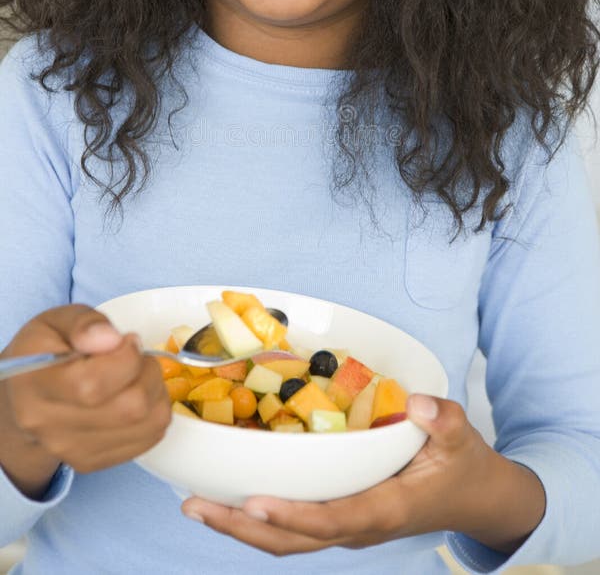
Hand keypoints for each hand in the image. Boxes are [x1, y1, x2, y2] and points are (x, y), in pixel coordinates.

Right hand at [0, 304, 171, 496]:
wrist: (25, 398)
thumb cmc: (45, 352)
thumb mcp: (56, 322)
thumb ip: (84, 323)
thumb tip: (112, 338)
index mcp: (35, 385)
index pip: (93, 385)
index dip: (126, 357)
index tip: (127, 340)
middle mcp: (50, 427)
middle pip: (130, 407)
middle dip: (147, 371)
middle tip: (137, 356)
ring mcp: (73, 450)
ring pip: (149, 423)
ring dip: (157, 390)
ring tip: (138, 374)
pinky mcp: (93, 462)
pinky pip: (151, 436)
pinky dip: (156, 410)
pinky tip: (136, 394)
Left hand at [181, 395, 544, 556]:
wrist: (475, 498)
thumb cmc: (464, 466)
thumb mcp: (461, 438)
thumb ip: (444, 420)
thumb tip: (420, 403)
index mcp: (384, 509)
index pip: (330, 520)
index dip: (291, 516)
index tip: (252, 504)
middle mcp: (359, 527)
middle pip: (292, 540)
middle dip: (242, 528)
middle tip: (195, 505)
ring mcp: (348, 527)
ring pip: (287, 540)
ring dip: (240, 528)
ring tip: (196, 506)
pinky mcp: (341, 517)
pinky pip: (294, 527)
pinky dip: (259, 519)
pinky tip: (233, 498)